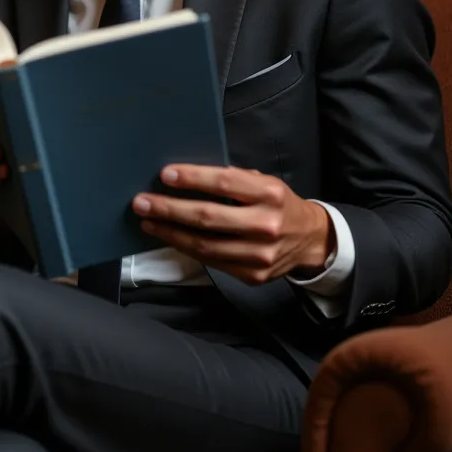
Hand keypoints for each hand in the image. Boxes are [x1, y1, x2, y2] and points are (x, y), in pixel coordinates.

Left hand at [132, 165, 334, 284]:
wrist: (310, 240)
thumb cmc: (278, 203)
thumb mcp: (264, 182)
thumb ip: (233, 180)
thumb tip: (186, 176)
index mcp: (270, 194)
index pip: (224, 183)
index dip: (192, 178)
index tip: (165, 175)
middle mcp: (267, 224)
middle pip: (208, 217)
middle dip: (169, 208)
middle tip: (142, 201)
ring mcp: (260, 254)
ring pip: (205, 245)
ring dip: (170, 232)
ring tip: (148, 220)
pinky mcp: (253, 275)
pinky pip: (211, 261)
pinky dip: (186, 248)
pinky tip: (170, 236)